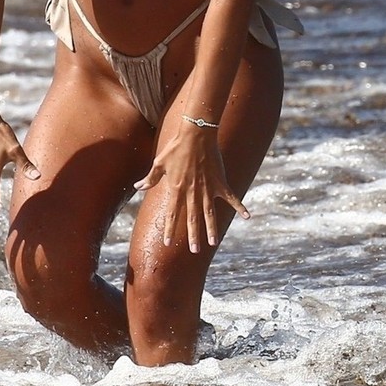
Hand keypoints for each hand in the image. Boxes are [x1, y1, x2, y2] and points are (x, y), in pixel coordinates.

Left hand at [135, 123, 249, 252]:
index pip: (172, 214)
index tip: (168, 243)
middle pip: (192, 218)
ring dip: (212, 228)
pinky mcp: (220, 182)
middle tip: (195, 250)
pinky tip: (247, 217)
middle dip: (193, 235)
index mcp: (176, 189)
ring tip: (213, 242)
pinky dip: (240, 207)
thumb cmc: (176, 147)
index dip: (170, 229)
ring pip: (210, 213)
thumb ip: (150, 178)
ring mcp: (208, 189)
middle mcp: (192, 193)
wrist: (196, 134)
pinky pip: (231, 198)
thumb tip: (138, 186)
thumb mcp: (159, 163)